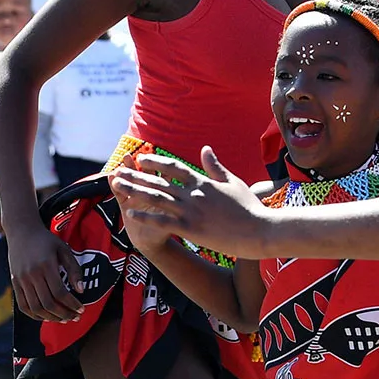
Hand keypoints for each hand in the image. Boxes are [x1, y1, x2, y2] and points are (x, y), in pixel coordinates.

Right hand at [7, 214, 83, 322]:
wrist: (21, 231)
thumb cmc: (46, 240)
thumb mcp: (64, 249)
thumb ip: (74, 269)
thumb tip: (81, 290)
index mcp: (46, 265)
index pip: (60, 292)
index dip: (72, 304)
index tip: (81, 309)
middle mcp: (31, 274)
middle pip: (48, 303)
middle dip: (64, 314)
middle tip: (75, 317)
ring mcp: (21, 280)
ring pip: (35, 308)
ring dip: (51, 318)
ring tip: (63, 319)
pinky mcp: (14, 283)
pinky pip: (23, 306)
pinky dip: (35, 315)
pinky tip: (46, 317)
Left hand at [108, 148, 269, 258]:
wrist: (260, 230)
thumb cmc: (250, 208)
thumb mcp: (233, 182)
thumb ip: (215, 166)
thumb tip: (205, 149)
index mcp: (203, 182)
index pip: (174, 167)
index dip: (155, 162)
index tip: (141, 159)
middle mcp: (193, 193)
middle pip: (159, 182)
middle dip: (136, 176)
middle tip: (118, 172)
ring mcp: (191, 210)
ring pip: (156, 198)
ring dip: (135, 191)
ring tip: (118, 186)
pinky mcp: (191, 228)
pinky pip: (162, 221)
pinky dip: (145, 216)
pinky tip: (129, 212)